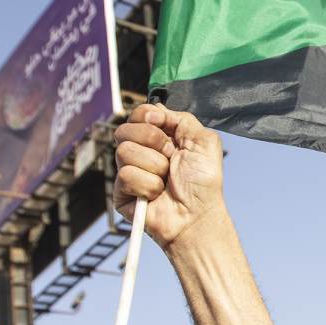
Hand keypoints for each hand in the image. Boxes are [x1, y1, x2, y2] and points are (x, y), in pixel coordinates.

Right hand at [114, 104, 225, 249]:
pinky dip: (147, 185)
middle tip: (171, 158)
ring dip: (154, 166)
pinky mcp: (121, 191)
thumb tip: (156, 109)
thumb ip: (183, 119)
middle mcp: (142, 151)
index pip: (139, 114)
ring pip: (124, 151)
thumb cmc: (203, 182)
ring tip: (166, 179)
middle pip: (126, 129)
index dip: (147, 116)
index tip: (161, 123)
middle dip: (154, 141)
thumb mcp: (204, 142)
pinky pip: (125, 175)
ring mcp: (129, 170)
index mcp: (161, 137)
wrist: (197, 215)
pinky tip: (157, 194)